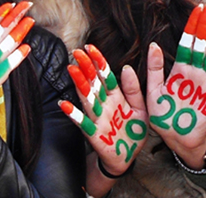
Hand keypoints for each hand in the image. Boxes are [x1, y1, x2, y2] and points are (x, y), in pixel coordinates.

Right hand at [60, 45, 147, 176]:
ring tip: (72, 70)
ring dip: (79, 84)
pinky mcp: (94, 133)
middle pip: (93, 83)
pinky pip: (83, 122)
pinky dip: (74, 114)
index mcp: (115, 96)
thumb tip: (126, 68)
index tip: (91, 47)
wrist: (128, 157)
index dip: (98, 61)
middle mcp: (104, 104)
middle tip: (77, 52)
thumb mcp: (140, 108)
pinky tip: (65, 105)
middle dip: (85, 67)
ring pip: (87, 98)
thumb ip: (133, 89)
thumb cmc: (133, 131)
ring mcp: (98, 118)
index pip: (105, 75)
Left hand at [147, 4, 205, 169]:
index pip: (186, 42)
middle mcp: (194, 72)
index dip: (192, 26)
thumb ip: (154, 69)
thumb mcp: (152, 92)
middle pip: (201, 44)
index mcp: (178, 69)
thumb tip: (153, 45)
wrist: (177, 139)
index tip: (197, 10)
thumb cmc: (162, 117)